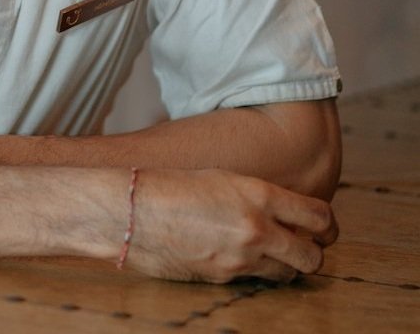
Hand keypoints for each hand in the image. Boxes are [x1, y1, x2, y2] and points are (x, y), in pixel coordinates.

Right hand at [123, 168, 337, 283]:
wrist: (129, 209)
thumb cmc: (167, 183)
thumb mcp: (218, 177)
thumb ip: (254, 196)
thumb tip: (279, 212)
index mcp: (257, 194)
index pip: (318, 216)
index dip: (327, 225)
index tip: (322, 226)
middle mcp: (257, 228)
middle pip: (312, 255)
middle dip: (313, 252)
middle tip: (304, 245)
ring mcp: (241, 258)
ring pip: (288, 274)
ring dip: (286, 265)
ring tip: (271, 253)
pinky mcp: (223, 278)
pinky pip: (254, 279)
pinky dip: (255, 271)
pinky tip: (237, 256)